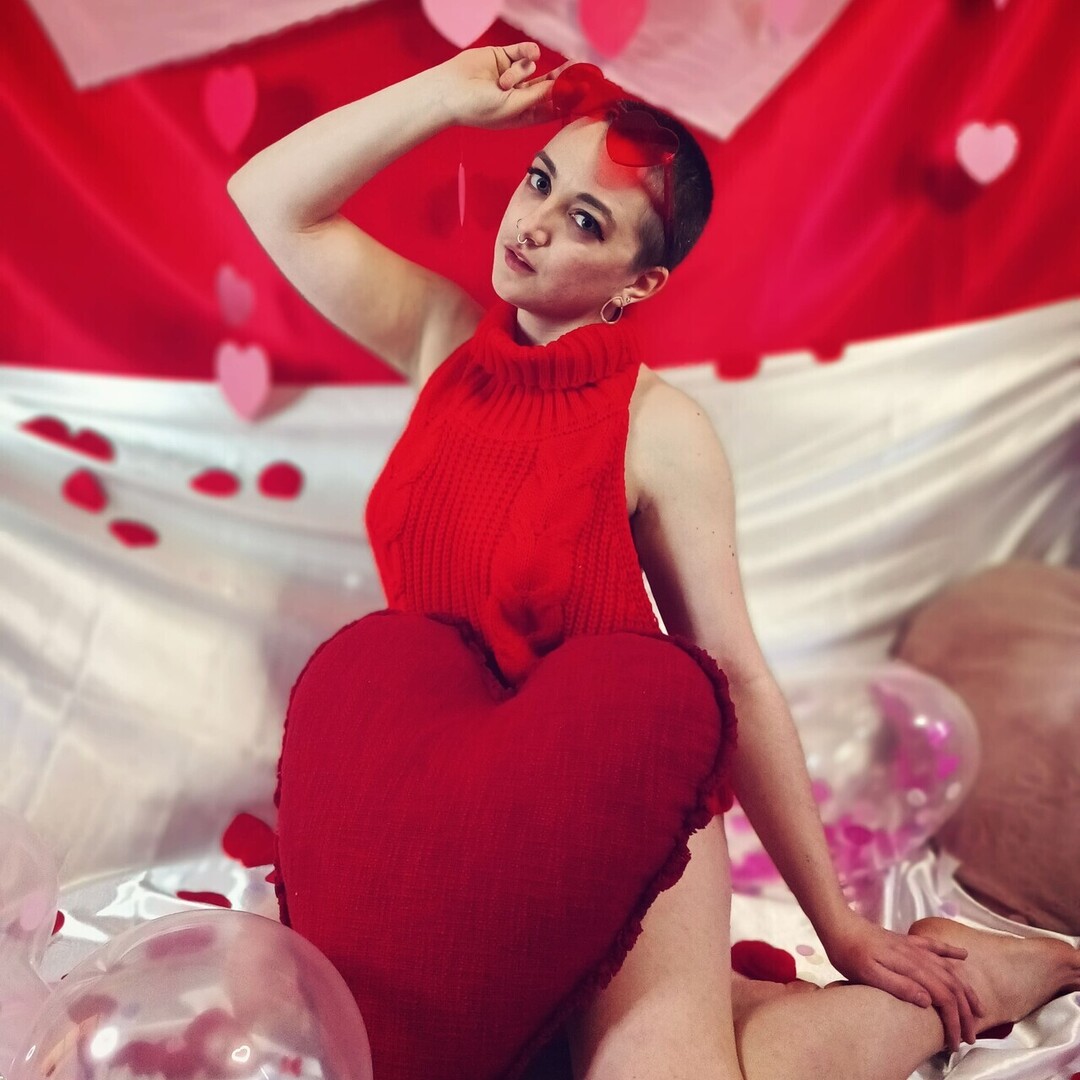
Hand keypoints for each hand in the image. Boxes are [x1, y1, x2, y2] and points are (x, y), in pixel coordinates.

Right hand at [434, 43, 574, 129]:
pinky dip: (526, 52)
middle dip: (562, 78)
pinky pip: (522, 52)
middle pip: (547, 86)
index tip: (585, 91)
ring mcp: (511, 76)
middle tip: (580, 68)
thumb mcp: (514, 106)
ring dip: (521, 71)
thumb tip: (563, 88)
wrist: (450, 91)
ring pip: (531, 68)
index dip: (567, 99)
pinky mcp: (503, 58)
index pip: (551, 107)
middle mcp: (519, 96)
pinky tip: (528, 54)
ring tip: (503, 82)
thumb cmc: (479, 108)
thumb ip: (539, 96)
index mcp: (523, 115)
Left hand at [820, 913, 984, 1051]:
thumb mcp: (868, 973)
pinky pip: (935, 947)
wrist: (838, 924)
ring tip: (978, 1009)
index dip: (953, 1022)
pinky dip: (952, 952)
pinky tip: (963, 956)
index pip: (943, 998)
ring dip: (966, 990)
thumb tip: (928, 1001)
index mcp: (910, 967)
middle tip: (970, 1036)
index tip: (955, 1042)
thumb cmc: (848, 952)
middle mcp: (917, 956)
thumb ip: (898, 985)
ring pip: (949, 969)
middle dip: (965, 1013)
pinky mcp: (906, 941)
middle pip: (951, 986)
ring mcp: (913, 947)